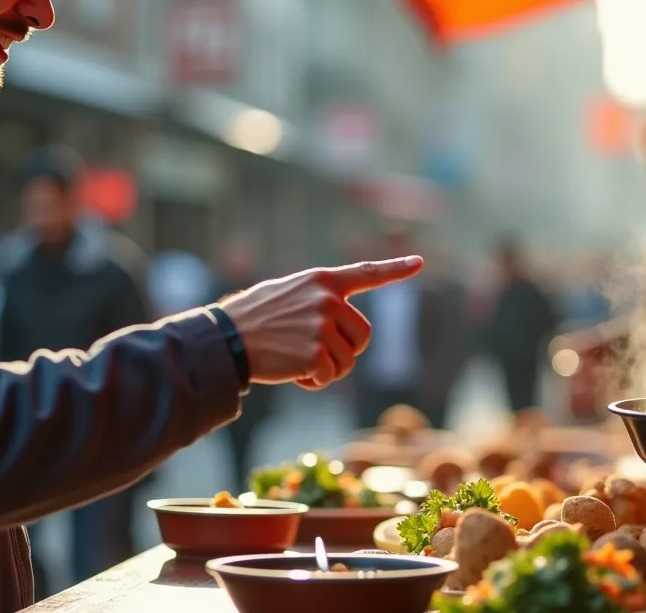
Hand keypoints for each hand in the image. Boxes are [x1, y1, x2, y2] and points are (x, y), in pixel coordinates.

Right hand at [221, 256, 422, 389]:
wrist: (226, 338)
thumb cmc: (253, 318)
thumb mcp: (288, 293)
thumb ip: (317, 299)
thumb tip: (339, 318)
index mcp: (322, 281)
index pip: (366, 273)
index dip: (395, 268)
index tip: (419, 262)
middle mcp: (327, 300)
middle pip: (363, 336)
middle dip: (346, 351)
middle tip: (317, 354)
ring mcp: (323, 326)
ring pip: (348, 360)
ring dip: (327, 369)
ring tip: (297, 360)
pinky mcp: (316, 353)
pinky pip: (331, 377)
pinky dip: (315, 382)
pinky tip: (293, 373)